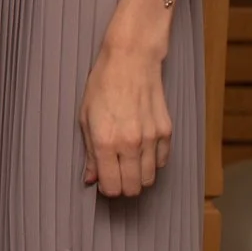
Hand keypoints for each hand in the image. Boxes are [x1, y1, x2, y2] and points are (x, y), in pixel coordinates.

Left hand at [80, 43, 171, 196]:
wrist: (131, 61)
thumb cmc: (102, 85)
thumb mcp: (85, 118)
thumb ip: (90, 153)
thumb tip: (91, 178)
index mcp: (106, 142)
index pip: (111, 186)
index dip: (106, 188)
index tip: (103, 181)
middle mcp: (131, 144)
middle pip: (132, 188)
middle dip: (122, 186)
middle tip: (116, 174)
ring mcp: (151, 139)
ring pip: (149, 179)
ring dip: (138, 177)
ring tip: (128, 163)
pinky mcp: (166, 132)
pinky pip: (162, 162)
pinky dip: (152, 163)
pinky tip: (142, 151)